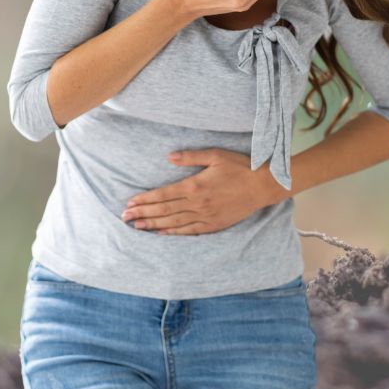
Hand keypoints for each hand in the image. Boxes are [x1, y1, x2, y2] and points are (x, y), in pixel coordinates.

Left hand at [121, 148, 280, 234]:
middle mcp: (197, 203)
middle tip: (125, 217)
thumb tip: (169, 157)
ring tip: (137, 226)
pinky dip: (173, 233)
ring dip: (153, 224)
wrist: (263, 186)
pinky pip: (189, 231)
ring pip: (173, 223)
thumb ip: (191, 157)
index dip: (145, 199)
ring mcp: (205, 216)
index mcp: (195, 186)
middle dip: (142, 213)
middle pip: (163, 210)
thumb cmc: (241, 168)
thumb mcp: (216, 155)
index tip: (130, 202)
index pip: (163, 194)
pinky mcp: (214, 224)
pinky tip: (161, 233)